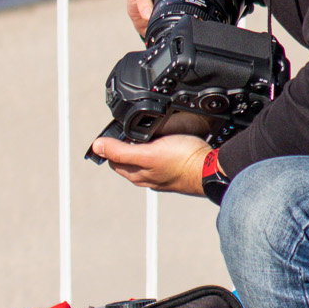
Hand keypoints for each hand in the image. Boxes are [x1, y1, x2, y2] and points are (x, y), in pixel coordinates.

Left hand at [91, 131, 210, 194]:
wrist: (211, 170)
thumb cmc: (183, 161)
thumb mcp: (147, 152)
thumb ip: (121, 150)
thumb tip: (97, 146)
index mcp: (136, 174)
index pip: (113, 160)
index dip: (111, 145)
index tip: (116, 131)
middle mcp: (147, 177)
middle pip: (127, 160)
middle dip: (125, 145)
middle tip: (132, 130)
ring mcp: (161, 175)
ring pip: (144, 159)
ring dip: (142, 146)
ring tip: (149, 134)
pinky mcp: (174, 170)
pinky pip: (160, 159)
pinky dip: (157, 149)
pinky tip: (165, 142)